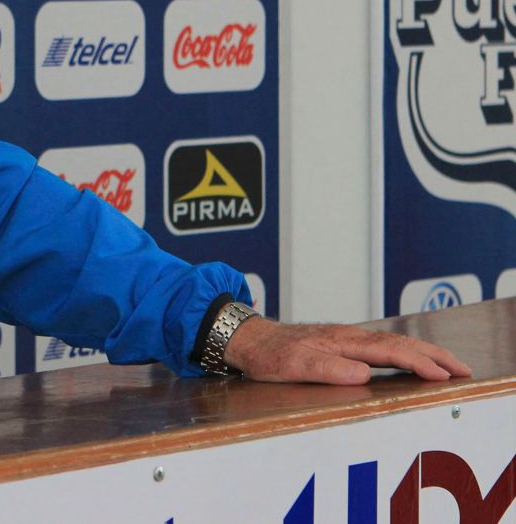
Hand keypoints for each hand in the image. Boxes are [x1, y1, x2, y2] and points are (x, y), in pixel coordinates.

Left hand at [222, 316, 472, 384]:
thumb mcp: (293, 364)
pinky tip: (410, 358)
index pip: (389, 351)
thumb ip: (327, 368)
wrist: (249, 338)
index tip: (442, 375)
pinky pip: (381, 345)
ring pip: (393, 342)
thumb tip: (362, 373)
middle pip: (399, 343)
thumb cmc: (269, 353)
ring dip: (423, 352)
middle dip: (433, 355)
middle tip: (463, 369)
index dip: (418, 362)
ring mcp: (346, 338)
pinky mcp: (341, 343)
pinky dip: (404, 351)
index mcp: (342, 340)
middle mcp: (348, 336)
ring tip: (448, 364)